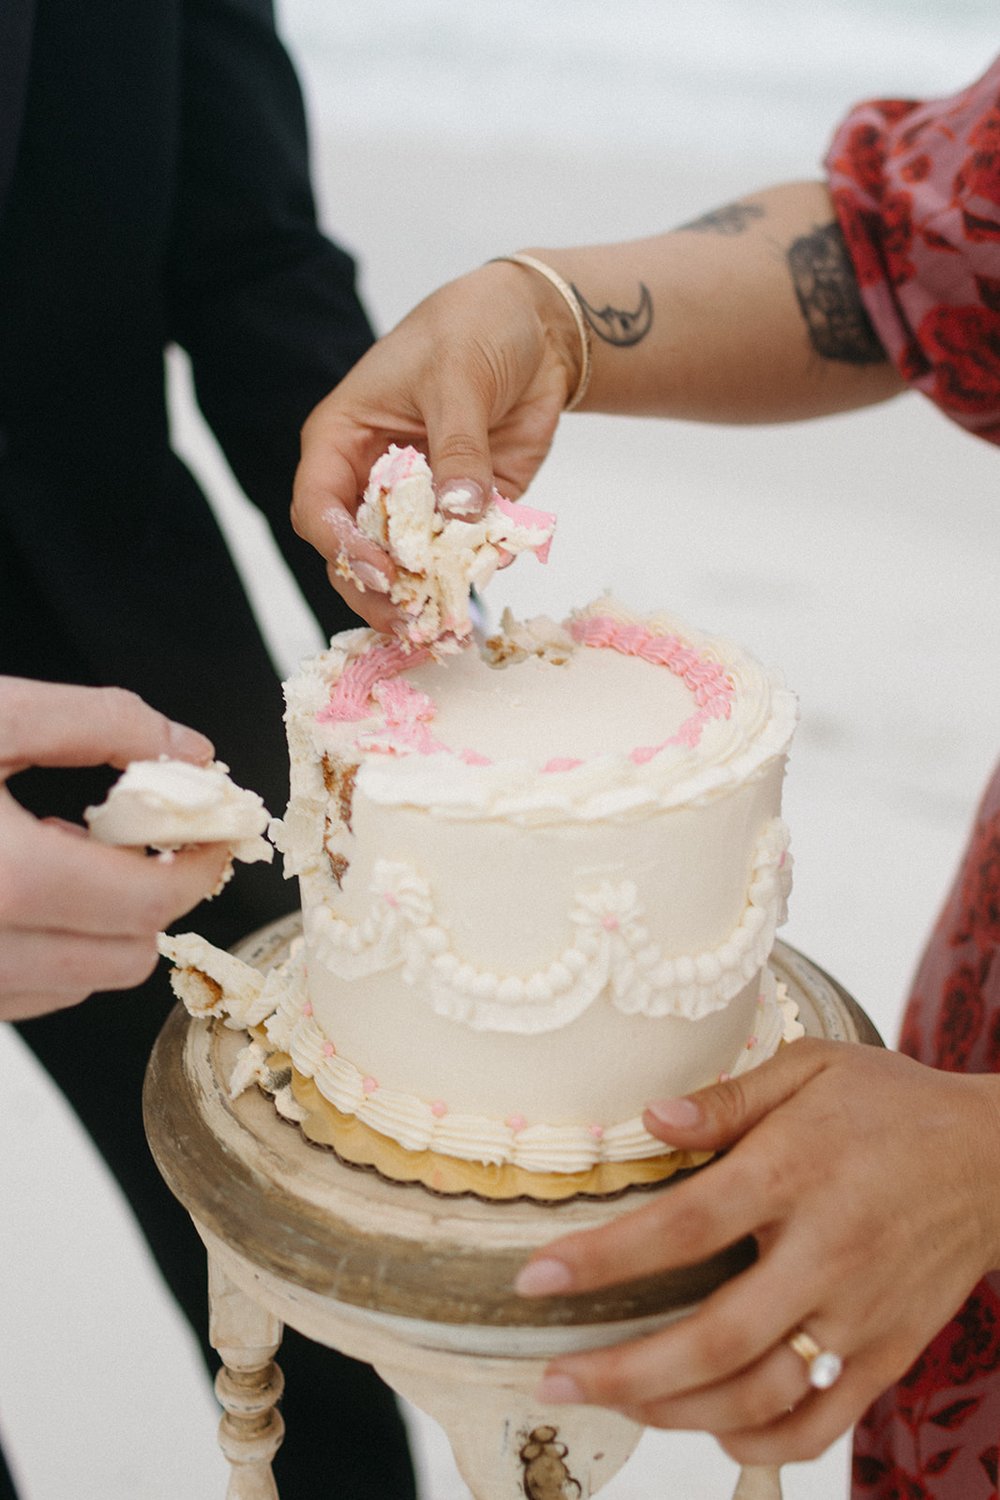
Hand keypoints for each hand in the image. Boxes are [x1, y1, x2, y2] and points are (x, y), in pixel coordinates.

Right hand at [0, 678, 231, 1020]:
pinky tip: (23, 886)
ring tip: (61, 854)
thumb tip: (192, 753)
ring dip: (100, 927)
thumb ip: (97, 723)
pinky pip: (29, 992)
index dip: (200, 867)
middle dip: (151, 898)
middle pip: (126, 958)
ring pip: (79, 984)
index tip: (213, 832)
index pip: (149, 904)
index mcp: (6, 881)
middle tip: (137, 838)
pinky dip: (50, 947)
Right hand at [291, 260, 580, 630]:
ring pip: (406, 566)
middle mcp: (373, 479)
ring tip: (444, 626)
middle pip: (354, 553)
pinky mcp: (467, 513)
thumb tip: (459, 515)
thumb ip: (458, 449)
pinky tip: (488, 584)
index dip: (342, 546)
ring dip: (425, 596)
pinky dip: (475, 574)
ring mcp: (420, 502)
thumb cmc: (472, 328)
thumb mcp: (458, 377)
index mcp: (343, 439)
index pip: (319, 506)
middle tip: (409, 620)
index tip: (380, 571)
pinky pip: (463, 556)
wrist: (536, 325)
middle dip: (377, 590)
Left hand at [514, 1038, 999, 1464]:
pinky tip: (711, 1426)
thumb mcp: (812, 1068)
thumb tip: (648, 1119)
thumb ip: (728, 1098)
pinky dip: (761, 1440)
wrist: (995, 1157)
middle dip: (621, 1370)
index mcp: (794, 1172)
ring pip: (760, 1394)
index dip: (603, 1260)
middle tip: (552, 1378)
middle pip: (713, 1338)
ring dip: (675, 1412)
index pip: (683, 1227)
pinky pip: (822, 1423)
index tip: (536, 1279)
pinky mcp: (889, 1352)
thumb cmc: (891, 1105)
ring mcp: (860, 1313)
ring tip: (615, 1398)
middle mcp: (825, 1252)